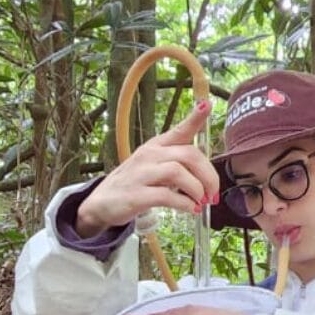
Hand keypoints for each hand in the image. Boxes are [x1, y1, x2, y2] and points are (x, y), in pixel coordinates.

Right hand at [76, 100, 218, 236]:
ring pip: (178, 172)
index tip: (207, 105)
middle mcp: (149, 155)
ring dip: (196, 189)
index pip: (179, 130)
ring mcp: (141, 174)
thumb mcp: (153, 166)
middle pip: (188, 154)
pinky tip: (190, 209)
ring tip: (200, 202)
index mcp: (156, 146)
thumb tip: (207, 176)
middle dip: (208, 175)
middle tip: (213, 193)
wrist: (101, 203)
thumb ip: (177, 165)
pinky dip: (184, 204)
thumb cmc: (134, 183)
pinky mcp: (137, 195)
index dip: (195, 118)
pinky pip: (167, 196)